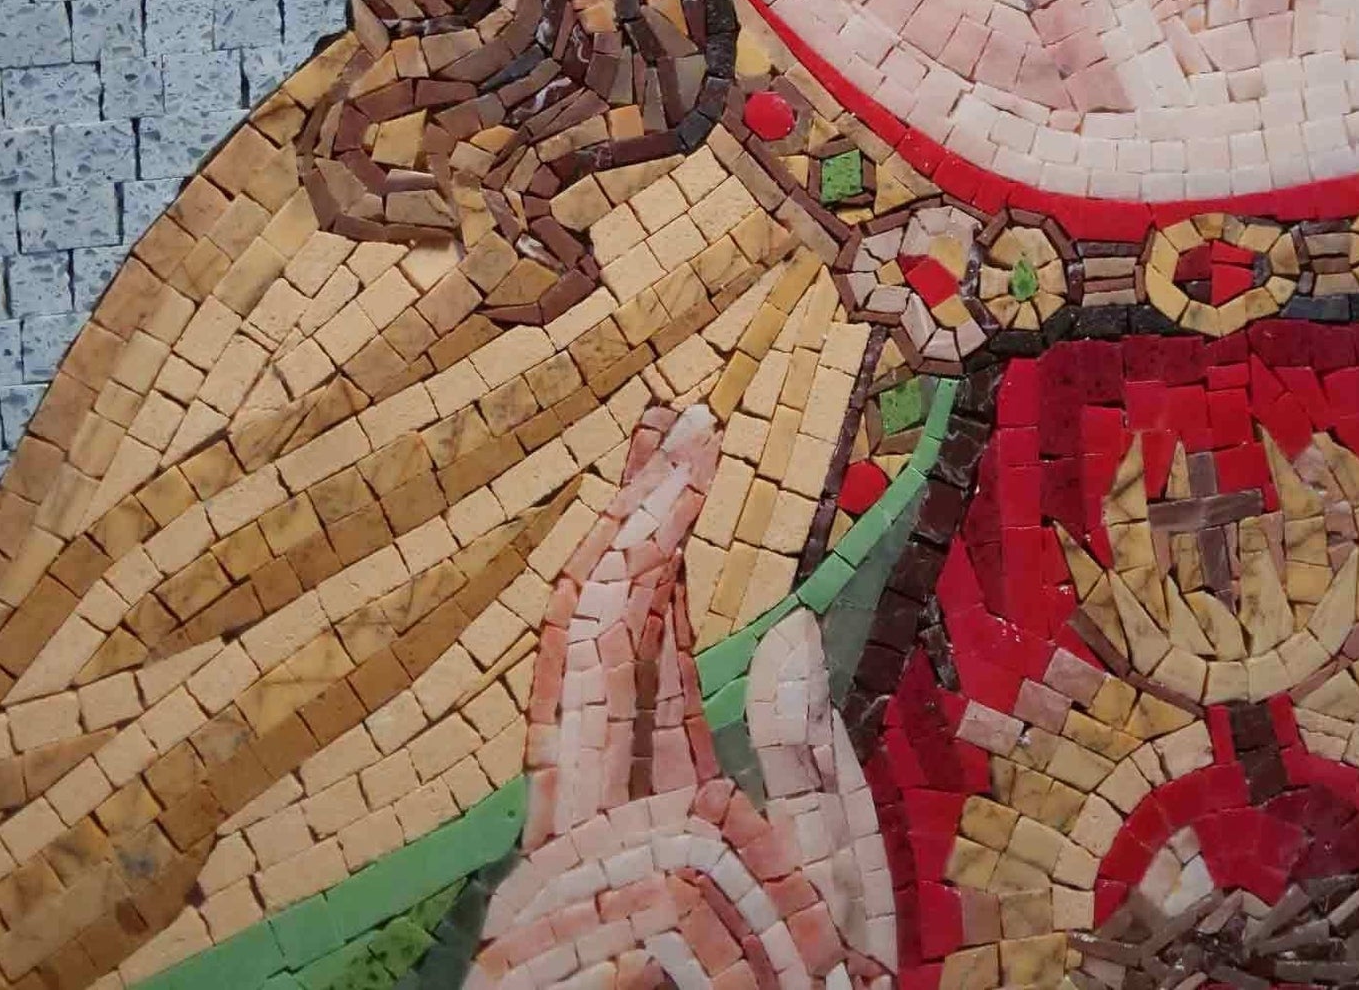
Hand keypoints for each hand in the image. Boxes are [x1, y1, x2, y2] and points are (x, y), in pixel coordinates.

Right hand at [468, 403, 896, 989]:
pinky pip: (669, 907)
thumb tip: (779, 623)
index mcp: (637, 823)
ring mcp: (536, 922)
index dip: (640, 531)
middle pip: (593, 661)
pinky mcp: (527, 976)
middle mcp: (567, 853)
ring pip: (684, 825)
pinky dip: (742, 960)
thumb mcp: (831, 903)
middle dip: (641, 536)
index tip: (671, 425)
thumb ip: (804, 770)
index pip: (619, 647)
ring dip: (772, 916)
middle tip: (689, 425)